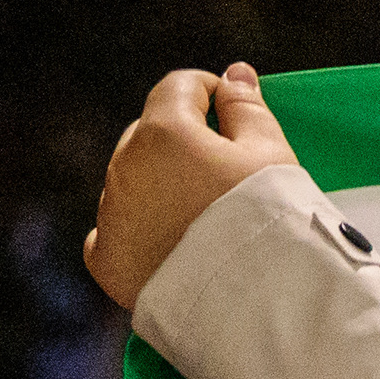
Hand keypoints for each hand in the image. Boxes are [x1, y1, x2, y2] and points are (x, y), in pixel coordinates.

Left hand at [85, 62, 299, 310]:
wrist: (255, 304)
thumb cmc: (271, 221)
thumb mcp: (272, 156)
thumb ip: (248, 109)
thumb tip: (234, 74)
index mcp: (163, 131)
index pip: (179, 87)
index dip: (210, 94)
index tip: (233, 114)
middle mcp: (125, 165)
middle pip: (150, 134)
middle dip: (181, 141)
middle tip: (225, 174)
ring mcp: (111, 213)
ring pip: (131, 180)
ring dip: (159, 185)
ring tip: (204, 218)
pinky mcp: (107, 260)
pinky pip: (111, 231)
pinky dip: (135, 231)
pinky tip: (168, 245)